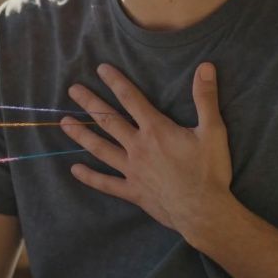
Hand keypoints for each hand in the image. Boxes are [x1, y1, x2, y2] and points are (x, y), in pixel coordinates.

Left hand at [61, 62, 235, 245]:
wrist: (204, 211)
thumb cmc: (209, 171)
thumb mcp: (213, 131)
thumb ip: (206, 98)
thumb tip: (206, 66)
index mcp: (156, 130)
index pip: (131, 99)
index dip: (116, 82)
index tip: (100, 69)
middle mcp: (138, 147)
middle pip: (109, 121)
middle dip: (90, 103)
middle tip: (72, 90)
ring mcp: (132, 170)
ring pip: (101, 148)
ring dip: (82, 135)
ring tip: (64, 123)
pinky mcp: (133, 192)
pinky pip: (106, 183)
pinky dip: (90, 177)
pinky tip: (74, 170)